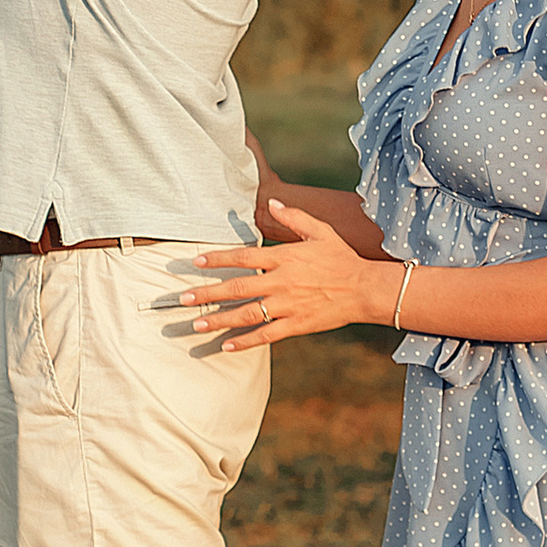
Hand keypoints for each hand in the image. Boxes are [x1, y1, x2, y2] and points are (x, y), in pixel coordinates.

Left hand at [188, 193, 385, 347]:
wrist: (364, 289)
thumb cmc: (341, 258)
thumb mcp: (320, 231)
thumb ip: (294, 216)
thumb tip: (273, 200)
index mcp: (284, 257)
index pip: (243, 256)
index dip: (218, 259)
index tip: (196, 262)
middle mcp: (281, 282)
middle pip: (237, 288)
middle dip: (207, 293)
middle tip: (182, 299)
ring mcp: (288, 305)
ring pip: (247, 314)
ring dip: (219, 319)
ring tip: (196, 324)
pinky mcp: (296, 325)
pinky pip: (266, 335)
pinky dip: (245, 341)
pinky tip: (226, 346)